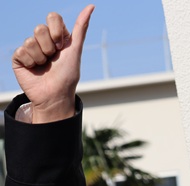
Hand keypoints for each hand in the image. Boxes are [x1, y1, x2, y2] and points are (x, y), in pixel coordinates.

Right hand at [11, 4, 94, 122]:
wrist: (55, 95)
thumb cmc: (68, 75)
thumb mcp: (75, 49)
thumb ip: (81, 27)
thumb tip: (91, 6)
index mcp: (57, 36)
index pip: (52, 17)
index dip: (57, 32)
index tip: (63, 46)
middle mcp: (43, 40)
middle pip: (40, 28)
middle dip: (50, 46)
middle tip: (53, 58)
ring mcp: (30, 48)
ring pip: (30, 40)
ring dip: (41, 57)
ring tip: (45, 66)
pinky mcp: (19, 58)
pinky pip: (22, 51)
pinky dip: (31, 62)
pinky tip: (35, 69)